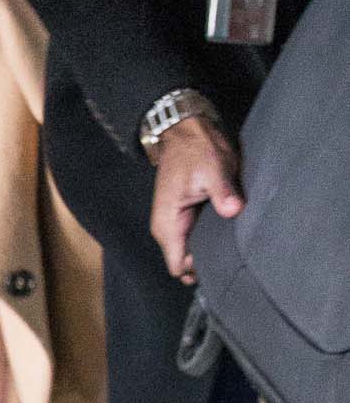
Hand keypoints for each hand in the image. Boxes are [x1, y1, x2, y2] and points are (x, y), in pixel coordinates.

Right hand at [148, 114, 243, 285]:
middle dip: (208, 265)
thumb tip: (233, 210)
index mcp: (167, 223)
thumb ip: (223, 193)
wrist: (187, 132)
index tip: (223, 262)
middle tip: (235, 258)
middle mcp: (168, 228)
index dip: (199, 270)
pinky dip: (211, 243)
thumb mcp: (213, 169)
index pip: (178, 267)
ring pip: (192, 254)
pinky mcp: (187, 218)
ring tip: (234, 248)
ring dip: (210, 253)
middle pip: (186, 265)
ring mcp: (177, 224)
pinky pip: (197, 241)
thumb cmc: (195, 149)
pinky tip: (229, 237)